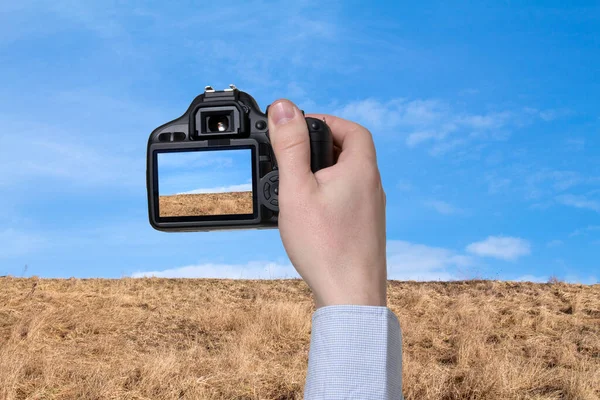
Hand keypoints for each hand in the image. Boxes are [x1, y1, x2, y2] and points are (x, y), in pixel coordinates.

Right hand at [267, 99, 386, 308]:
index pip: (353, 130)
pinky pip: (350, 199)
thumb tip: (284, 108)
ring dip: (326, 171)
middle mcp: (373, 188)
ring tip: (298, 182)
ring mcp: (372, 211)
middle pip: (353, 152)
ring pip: (351, 178)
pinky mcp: (367, 230)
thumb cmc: (325, 245)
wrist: (350, 296)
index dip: (329, 120)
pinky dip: (331, 194)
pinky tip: (311, 211)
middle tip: (296, 152)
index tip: (304, 125)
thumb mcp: (297, 190)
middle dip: (324, 145)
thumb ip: (291, 147)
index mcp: (361, 171)